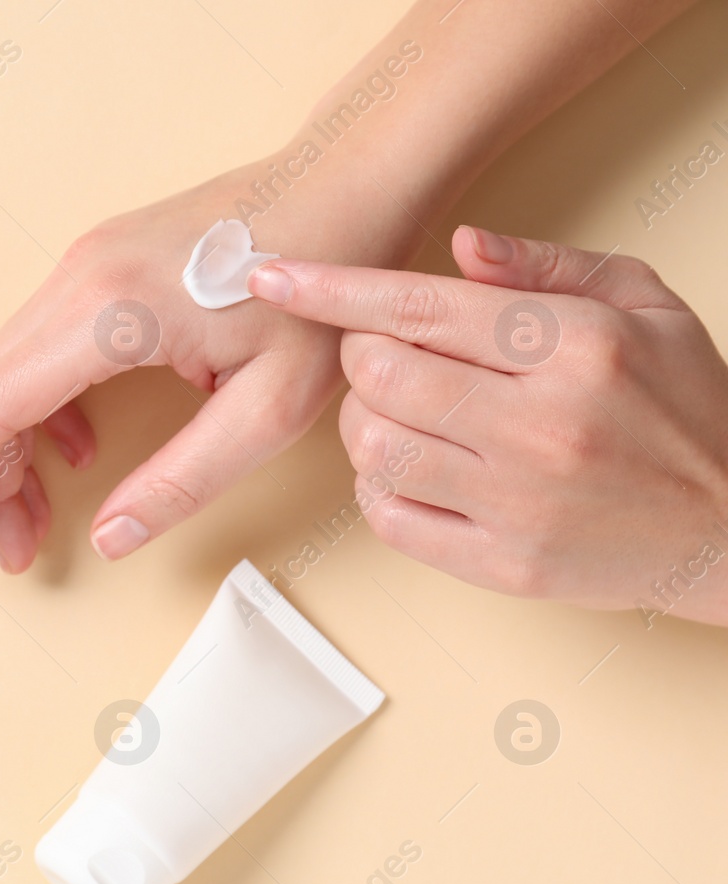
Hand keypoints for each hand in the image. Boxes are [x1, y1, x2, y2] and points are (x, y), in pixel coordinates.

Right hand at [0, 161, 417, 571]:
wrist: (345, 188)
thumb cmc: (321, 299)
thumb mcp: (270, 410)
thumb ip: (183, 482)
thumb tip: (107, 537)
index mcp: (111, 313)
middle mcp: (81, 276)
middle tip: (14, 546)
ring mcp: (86, 260)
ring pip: (9, 364)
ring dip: (7, 443)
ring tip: (36, 510)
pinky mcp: (101, 259)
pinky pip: (39, 340)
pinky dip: (38, 403)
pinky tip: (74, 446)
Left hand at [249, 226, 727, 623]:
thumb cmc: (685, 407)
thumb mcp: (644, 306)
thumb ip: (547, 267)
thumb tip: (459, 244)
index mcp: (575, 346)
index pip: (422, 306)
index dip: (333, 288)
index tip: (272, 274)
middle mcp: (542, 425)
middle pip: (378, 375)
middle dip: (361, 357)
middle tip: (390, 357)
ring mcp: (519, 503)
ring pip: (372, 447)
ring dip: (364, 422)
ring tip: (405, 413)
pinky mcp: (503, 566)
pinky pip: (388, 517)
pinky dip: (378, 486)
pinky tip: (415, 467)